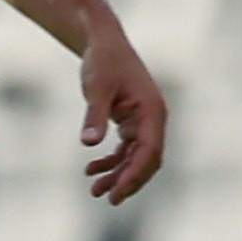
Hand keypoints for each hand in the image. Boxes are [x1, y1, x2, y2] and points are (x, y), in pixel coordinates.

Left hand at [78, 28, 168, 203]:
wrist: (103, 42)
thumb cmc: (103, 61)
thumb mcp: (97, 87)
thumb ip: (94, 115)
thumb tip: (88, 143)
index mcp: (153, 110)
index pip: (150, 151)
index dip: (135, 174)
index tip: (117, 193)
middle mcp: (153, 119)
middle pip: (147, 160)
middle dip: (128, 181)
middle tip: (107, 198)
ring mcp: (143, 122)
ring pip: (135, 158)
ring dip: (118, 175)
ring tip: (94, 191)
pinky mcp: (131, 122)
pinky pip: (125, 150)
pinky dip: (111, 162)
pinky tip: (91, 170)